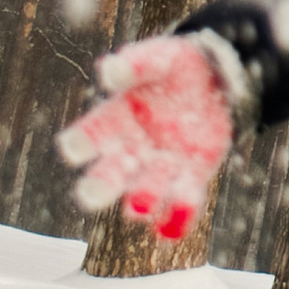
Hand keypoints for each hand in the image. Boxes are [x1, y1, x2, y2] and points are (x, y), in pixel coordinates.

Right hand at [56, 32, 245, 241]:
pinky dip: (176, 221)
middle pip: (108, 175)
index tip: (72, 148)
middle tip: (89, 196)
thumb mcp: (157, 57)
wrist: (215, 79)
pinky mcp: (192, 177)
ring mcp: (160, 167)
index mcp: (114, 119)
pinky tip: (170, 231)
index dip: (79, 143)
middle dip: (98, 187)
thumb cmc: (174, 67)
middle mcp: (130, 150)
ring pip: (144, 193)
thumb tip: (109, 71)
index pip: (89, 136)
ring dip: (141, 201)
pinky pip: (181, 206)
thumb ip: (134, 64)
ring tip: (140, 205)